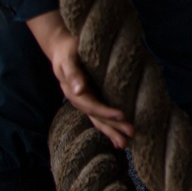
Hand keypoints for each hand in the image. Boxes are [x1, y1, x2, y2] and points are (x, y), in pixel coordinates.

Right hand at [27, 10, 135, 149]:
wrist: (62, 47)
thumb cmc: (67, 51)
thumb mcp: (68, 60)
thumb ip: (73, 74)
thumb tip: (78, 90)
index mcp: (74, 93)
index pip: (92, 106)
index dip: (106, 112)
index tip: (122, 116)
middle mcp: (79, 99)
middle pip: (96, 117)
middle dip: (112, 128)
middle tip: (129, 137)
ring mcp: (85, 100)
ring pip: (98, 119)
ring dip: (111, 130)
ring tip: (125, 144)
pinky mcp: (90, 96)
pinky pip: (99, 113)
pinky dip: (108, 123)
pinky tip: (118, 130)